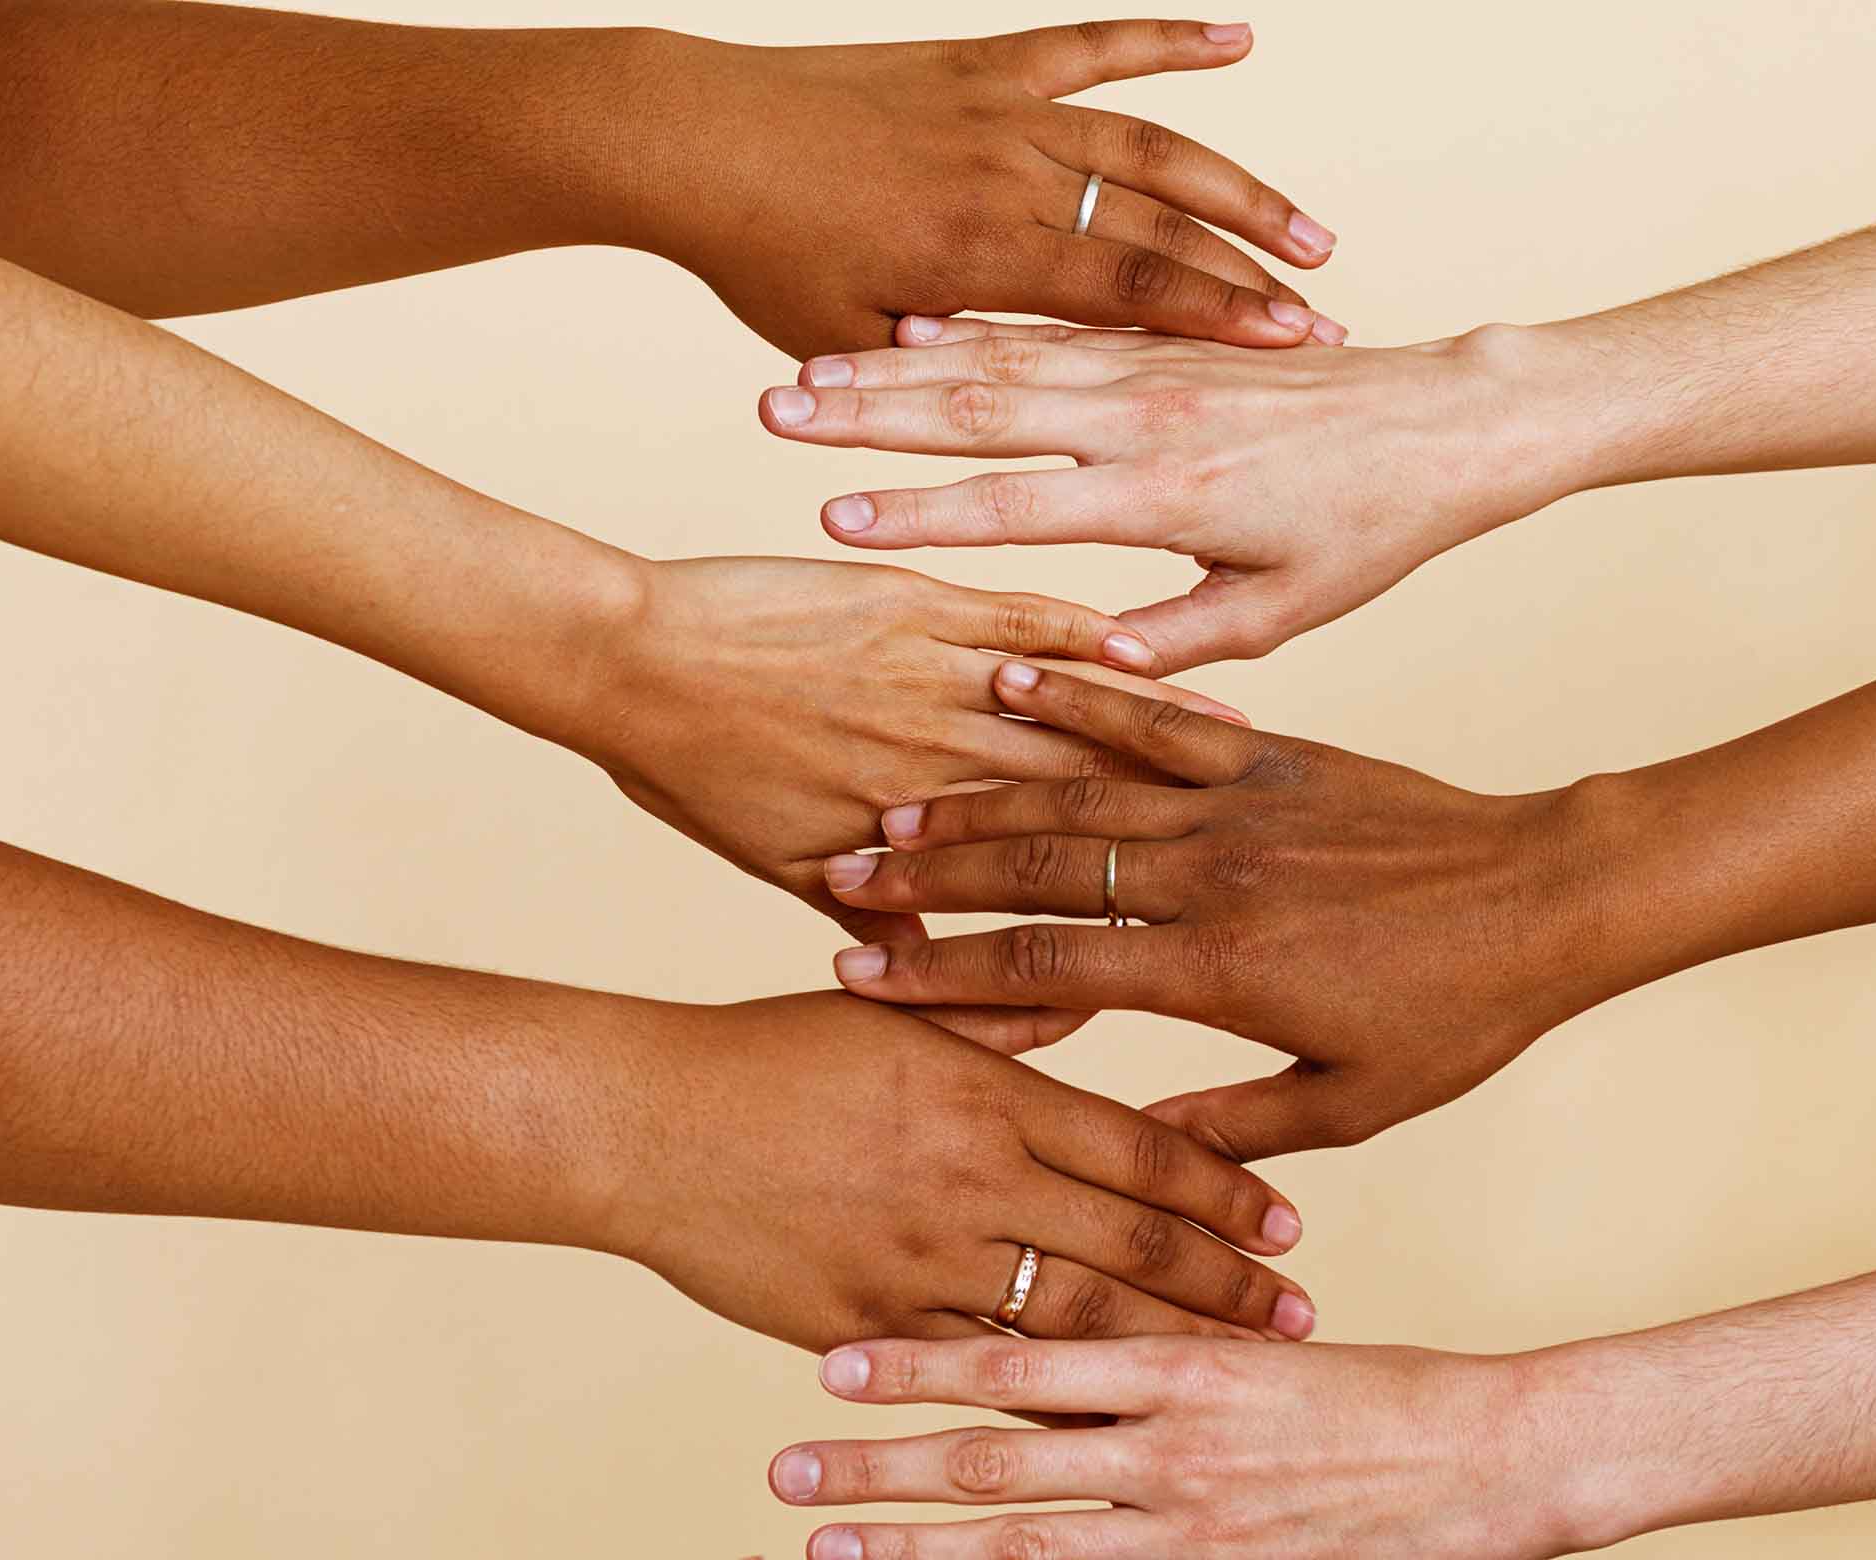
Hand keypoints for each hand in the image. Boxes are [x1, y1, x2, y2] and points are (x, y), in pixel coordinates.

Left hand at [576, 557, 1243, 1047]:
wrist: (620, 658)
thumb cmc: (683, 768)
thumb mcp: (774, 866)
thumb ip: (869, 917)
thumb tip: (936, 980)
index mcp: (905, 842)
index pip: (1029, 900)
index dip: (1113, 918)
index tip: (1183, 931)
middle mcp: (933, 769)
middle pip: (1078, 810)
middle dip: (1170, 827)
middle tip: (1256, 843)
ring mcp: (929, 684)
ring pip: (1067, 719)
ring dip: (1156, 734)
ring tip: (1241, 750)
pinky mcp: (918, 606)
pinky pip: (1025, 622)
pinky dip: (1089, 637)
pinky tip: (1147, 644)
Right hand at [603, 993, 1317, 1353]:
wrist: (642, 1123)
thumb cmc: (769, 1055)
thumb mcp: (896, 1016)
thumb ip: (998, 1017)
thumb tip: (1079, 989)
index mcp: (987, 1093)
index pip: (1138, 1149)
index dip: (1224, 1193)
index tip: (1290, 1226)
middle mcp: (968, 1176)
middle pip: (1131, 1244)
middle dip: (1227, 1288)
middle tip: (1301, 1318)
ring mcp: (919, 1256)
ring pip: (1074, 1320)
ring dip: (1166, 1350)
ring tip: (1235, 1375)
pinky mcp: (869, 1319)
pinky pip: (980, 1373)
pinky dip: (1054, 1398)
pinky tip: (1112, 1417)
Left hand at [640, 22, 1342, 356]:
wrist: (691, 136)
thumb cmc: (761, 256)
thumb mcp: (846, 346)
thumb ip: (939, 377)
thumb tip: (1018, 425)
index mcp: (980, 254)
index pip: (1128, 291)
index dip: (1220, 320)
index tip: (1294, 351)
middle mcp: (1008, 172)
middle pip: (1161, 224)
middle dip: (1252, 277)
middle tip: (1329, 323)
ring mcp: (1003, 109)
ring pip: (1151, 142)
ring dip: (1238, 186)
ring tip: (1311, 234)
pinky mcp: (986, 62)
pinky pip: (1095, 45)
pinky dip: (1167, 39)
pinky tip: (1237, 40)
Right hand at [761, 319, 1576, 666]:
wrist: (1451, 418)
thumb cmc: (1374, 527)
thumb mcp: (1289, 607)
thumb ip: (1183, 638)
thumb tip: (1088, 670)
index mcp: (1173, 495)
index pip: (1020, 508)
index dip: (922, 520)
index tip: (831, 527)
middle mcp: (1151, 418)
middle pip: (984, 408)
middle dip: (870, 415)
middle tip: (771, 415)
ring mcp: (1153, 368)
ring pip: (1002, 357)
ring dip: (898, 366)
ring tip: (805, 370)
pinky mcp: (1163, 343)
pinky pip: (1050, 327)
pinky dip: (972, 329)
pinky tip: (904, 330)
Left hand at [765, 1335, 1577, 1558]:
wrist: (1501, 1458)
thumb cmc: (1388, 1392)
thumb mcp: (1266, 1345)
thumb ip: (1169, 1349)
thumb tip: (1076, 1343)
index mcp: (1181, 1364)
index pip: (1020, 1359)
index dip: (918, 1365)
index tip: (829, 1363)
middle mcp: (1173, 1451)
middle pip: (997, 1463)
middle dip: (881, 1474)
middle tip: (785, 1474)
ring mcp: (1196, 1534)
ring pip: (1028, 1547)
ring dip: (918, 1556)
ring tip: (829, 1555)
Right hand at [819, 663, 1635, 1159]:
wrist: (1553, 898)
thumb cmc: (1460, 1013)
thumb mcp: (1353, 1103)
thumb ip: (1235, 1125)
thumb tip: (1140, 1154)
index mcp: (1224, 971)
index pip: (1049, 968)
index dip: (944, 975)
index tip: (861, 978)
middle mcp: (1215, 875)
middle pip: (1039, 868)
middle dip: (930, 873)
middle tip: (841, 872)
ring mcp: (1242, 803)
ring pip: (1084, 791)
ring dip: (981, 793)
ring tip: (895, 800)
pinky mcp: (1275, 754)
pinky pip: (1162, 718)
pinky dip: (1085, 696)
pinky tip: (1012, 673)